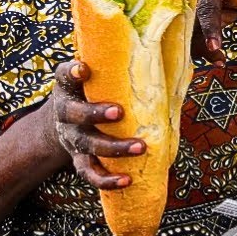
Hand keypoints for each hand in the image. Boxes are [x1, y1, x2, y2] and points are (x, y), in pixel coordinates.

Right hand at [49, 61, 141, 189]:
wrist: (64, 122)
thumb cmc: (95, 92)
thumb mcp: (99, 77)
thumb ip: (121, 67)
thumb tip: (172, 55)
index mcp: (69, 88)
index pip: (64, 75)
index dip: (71, 72)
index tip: (83, 70)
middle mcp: (65, 112)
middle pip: (74, 113)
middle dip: (95, 113)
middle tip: (119, 112)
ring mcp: (71, 137)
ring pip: (87, 144)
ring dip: (112, 148)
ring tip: (140, 147)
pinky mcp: (78, 158)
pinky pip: (89, 172)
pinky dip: (106, 179)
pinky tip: (127, 180)